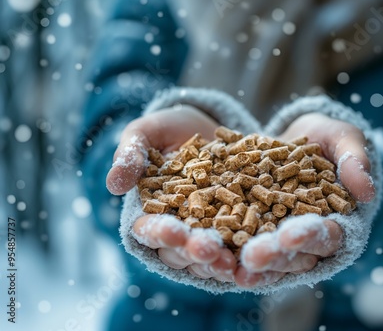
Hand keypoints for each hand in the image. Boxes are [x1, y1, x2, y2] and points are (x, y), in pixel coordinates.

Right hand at [107, 105, 235, 281]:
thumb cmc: (167, 130)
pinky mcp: (238, 226)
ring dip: (221, 262)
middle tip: (208, 251)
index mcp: (151, 212)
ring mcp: (209, 231)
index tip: (172, 231)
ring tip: (234, 262)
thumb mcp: (144, 134)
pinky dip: (248, 252)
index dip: (160, 233)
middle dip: (195, 252)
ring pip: (211, 256)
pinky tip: (260, 254)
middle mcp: (180, 229)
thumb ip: (130, 156)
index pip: (150, 230)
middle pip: (182, 251)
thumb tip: (113, 184)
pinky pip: (242, 244)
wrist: (206, 127)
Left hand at [234, 113, 374, 287]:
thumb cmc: (330, 139)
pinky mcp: (247, 223)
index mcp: (333, 222)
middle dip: (271, 255)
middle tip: (252, 257)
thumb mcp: (345, 140)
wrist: (297, 137)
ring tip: (226, 265)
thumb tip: (366, 191)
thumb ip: (355, 160)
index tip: (290, 235)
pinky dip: (223, 243)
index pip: (325, 236)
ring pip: (261, 253)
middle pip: (289, 254)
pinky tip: (204, 247)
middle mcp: (301, 236)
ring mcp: (273, 232)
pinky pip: (235, 236)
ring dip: (243, 260)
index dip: (309, 237)